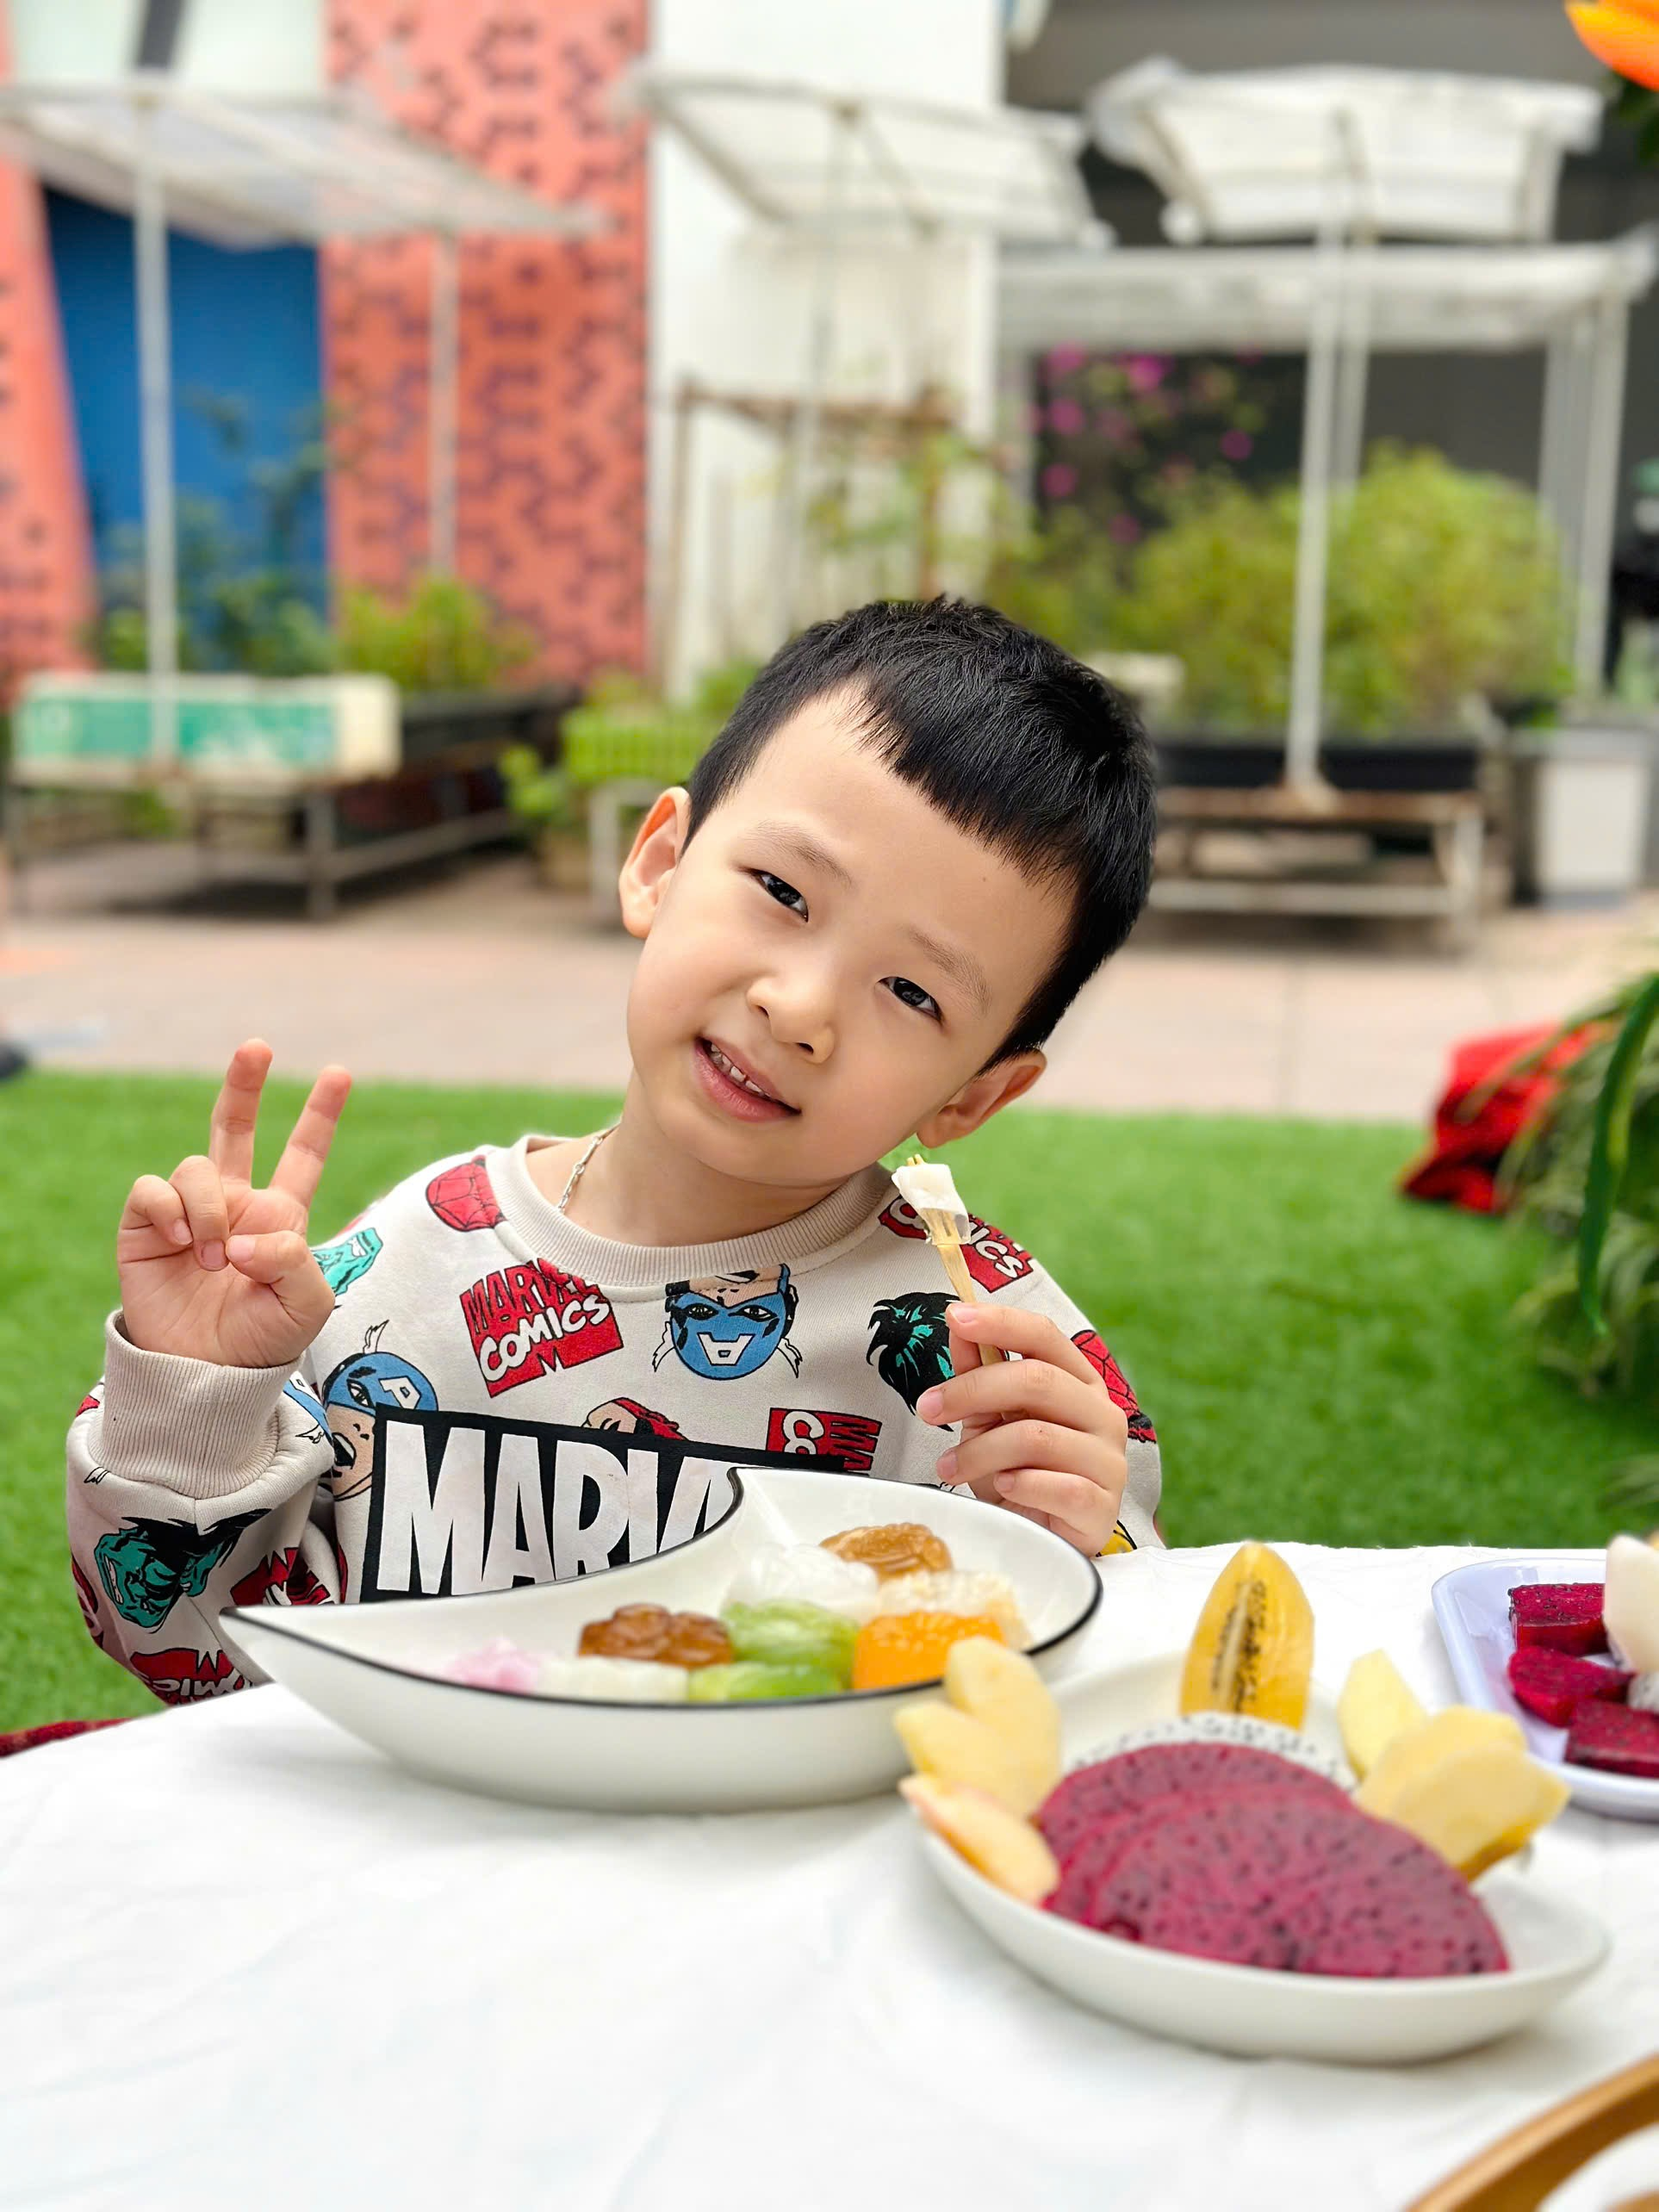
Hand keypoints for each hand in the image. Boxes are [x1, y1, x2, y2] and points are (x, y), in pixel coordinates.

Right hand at [118, 1039, 351, 1369]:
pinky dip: (170, 1209)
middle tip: (258, 1046)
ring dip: (208, 1209)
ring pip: (197, 1167)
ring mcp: (189, 1212)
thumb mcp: (307, 1304)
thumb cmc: (263, 1341)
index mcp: (280, 1217)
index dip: (320, 1116)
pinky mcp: (146, 1225)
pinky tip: (179, 1241)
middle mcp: (234, 1204)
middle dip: (244, 1084)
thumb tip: (241, 1235)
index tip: (341, 1074)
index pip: (303, 1156)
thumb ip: (293, 1259)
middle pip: (235, 1127)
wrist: (206, 1375)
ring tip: (211, 1260)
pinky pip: (153, 1189)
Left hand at [917, 1303, 1128, 1555]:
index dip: (1000, 1321)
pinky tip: (1001, 1489)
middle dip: (971, 1390)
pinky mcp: (1103, 1506)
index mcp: (1079, 1382)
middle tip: (927, 1409)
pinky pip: (1057, 1486)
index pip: (1045, 1336)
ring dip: (979, 1451)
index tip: (954, 1316)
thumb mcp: (989, 1419)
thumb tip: (958, 1323)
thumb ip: (978, 1373)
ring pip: (1036, 1437)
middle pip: (1036, 1381)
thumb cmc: (1017, 1473)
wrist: (1040, 1541)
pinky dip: (1017, 1485)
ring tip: (949, 1466)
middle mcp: (1102, 1414)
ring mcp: (1109, 1460)